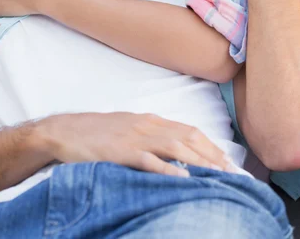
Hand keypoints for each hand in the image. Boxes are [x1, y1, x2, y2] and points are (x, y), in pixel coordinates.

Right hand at [40, 112, 236, 176]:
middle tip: (234, 173)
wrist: (65, 132)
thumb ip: (150, 137)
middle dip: (214, 155)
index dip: (211, 146)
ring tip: (220, 176)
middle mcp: (148, 125)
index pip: (190, 131)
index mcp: (150, 120)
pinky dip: (169, 170)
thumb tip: (173, 152)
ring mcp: (135, 137)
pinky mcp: (121, 151)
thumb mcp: (128, 130)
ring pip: (176, 147)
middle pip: (189, 137)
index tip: (228, 161)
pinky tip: (184, 179)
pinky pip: (150, 161)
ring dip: (201, 162)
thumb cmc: (96, 134)